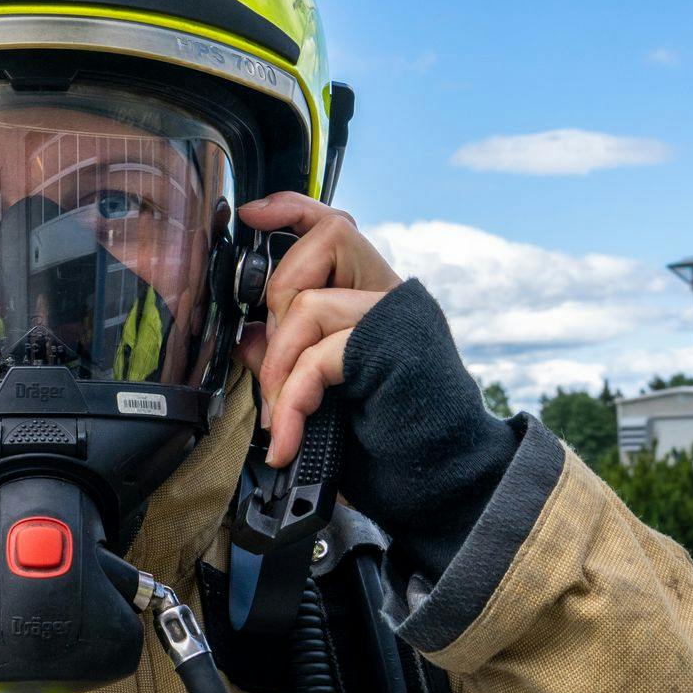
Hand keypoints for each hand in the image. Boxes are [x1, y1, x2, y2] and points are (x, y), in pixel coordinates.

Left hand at [234, 191, 403, 467]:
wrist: (443, 483)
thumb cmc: (391, 442)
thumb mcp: (326, 391)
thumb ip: (290, 354)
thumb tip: (250, 335)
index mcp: (376, 297)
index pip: (334, 226)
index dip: (291, 208)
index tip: (251, 214)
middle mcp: (393, 296)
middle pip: (322, 243)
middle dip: (275, 305)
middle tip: (271, 374)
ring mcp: (399, 318)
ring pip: (309, 303)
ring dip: (277, 368)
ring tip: (279, 417)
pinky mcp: (396, 348)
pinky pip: (320, 355)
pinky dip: (290, 401)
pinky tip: (287, 437)